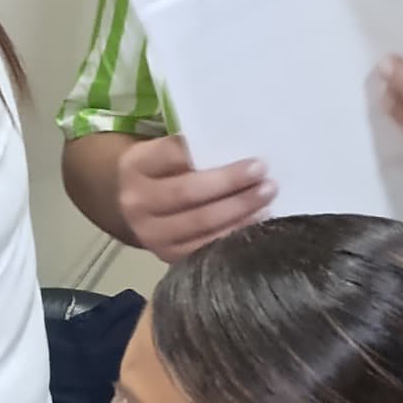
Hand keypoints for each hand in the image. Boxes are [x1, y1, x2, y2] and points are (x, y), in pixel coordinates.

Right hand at [114, 133, 273, 259]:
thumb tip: (239, 150)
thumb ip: (190, 150)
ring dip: (238, 209)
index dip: (206, 151)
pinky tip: (256, 221)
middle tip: (262, 172)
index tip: (237, 146)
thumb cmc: (162, 172)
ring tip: (266, 196)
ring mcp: (150, 234)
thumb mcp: (164, 153)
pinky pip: (205, 247)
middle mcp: (137, 202)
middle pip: (187, 191)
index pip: (172, 154)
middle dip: (229, 182)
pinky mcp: (166, 256)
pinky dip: (234, 233)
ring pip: (199, 222)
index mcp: (135, 166)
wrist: (137, 208)